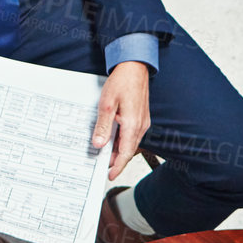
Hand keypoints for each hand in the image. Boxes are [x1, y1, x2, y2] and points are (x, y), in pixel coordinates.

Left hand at [92, 61, 150, 180]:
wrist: (135, 68)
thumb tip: (99, 144)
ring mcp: (143, 122)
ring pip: (131, 143)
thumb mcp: (106, 105)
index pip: (125, 153)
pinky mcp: (141, 117)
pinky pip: (133, 135)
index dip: (118, 166)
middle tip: (104, 166)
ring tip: (106, 153)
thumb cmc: (122, 82)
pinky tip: (114, 138)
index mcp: (132, 125)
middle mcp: (141, 126)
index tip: (110, 174)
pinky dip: (123, 141)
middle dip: (117, 160)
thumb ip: (103, 126)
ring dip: (119, 150)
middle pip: (129, 150)